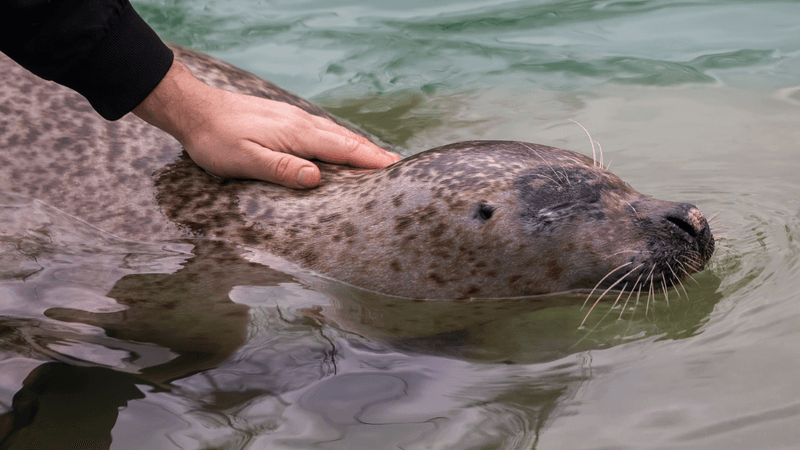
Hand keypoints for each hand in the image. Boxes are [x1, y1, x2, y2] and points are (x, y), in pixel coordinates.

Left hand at [133, 60, 399, 188]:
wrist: (195, 109)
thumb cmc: (216, 139)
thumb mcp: (244, 159)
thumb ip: (281, 169)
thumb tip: (316, 177)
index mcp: (296, 134)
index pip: (342, 148)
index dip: (370, 159)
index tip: (395, 167)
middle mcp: (300, 123)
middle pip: (345, 139)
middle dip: (372, 153)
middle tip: (398, 166)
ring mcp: (293, 119)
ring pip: (335, 134)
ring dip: (358, 147)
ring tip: (378, 160)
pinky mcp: (285, 121)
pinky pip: (322, 132)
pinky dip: (340, 142)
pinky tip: (340, 148)